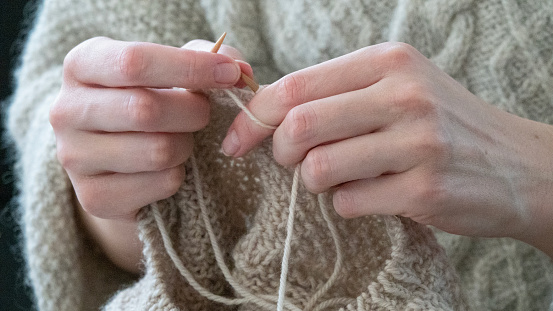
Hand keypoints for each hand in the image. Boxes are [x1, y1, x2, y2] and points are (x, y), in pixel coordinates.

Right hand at [50, 37, 252, 271]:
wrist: (123, 158)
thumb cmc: (154, 100)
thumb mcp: (174, 69)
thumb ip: (208, 58)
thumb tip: (241, 71)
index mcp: (82, 66)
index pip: (134, 62)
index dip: (190, 67)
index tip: (229, 74)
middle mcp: (66, 110)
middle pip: (145, 110)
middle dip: (193, 112)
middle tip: (203, 113)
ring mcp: (75, 158)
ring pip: (157, 151)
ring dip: (186, 145)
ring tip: (181, 139)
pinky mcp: (94, 198)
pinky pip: (162, 184)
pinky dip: (179, 175)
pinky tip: (168, 166)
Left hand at [222, 42, 552, 254]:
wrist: (519, 164)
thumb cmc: (442, 124)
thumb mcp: (396, 87)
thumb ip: (335, 94)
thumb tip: (263, 115)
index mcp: (387, 61)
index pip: (293, 86)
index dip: (252, 117)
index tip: (236, 140)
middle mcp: (403, 94)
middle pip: (298, 126)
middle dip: (279, 152)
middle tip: (291, 161)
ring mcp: (417, 142)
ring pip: (318, 168)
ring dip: (314, 182)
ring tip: (340, 177)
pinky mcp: (425, 189)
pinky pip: (349, 203)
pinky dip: (347, 204)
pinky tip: (374, 195)